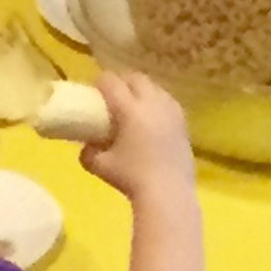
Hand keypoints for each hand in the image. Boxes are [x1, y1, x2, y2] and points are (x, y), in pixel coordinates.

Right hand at [80, 70, 193, 206]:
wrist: (168, 192)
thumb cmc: (132, 178)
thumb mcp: (101, 166)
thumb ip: (89, 153)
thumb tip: (86, 147)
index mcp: (130, 109)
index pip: (112, 82)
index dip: (100, 82)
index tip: (94, 90)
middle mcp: (153, 103)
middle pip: (136, 78)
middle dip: (122, 81)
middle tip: (113, 95)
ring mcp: (171, 111)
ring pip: (155, 88)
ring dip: (142, 90)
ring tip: (134, 104)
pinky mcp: (183, 123)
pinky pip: (169, 102)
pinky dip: (158, 102)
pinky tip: (153, 117)